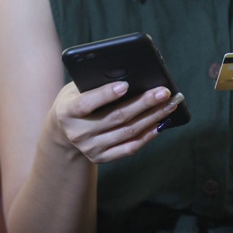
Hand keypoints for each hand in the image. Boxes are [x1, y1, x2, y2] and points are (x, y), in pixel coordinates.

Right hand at [47, 81, 182, 162]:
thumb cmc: (75, 100)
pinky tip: (161, 123)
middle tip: (164, 92)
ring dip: (153, 117)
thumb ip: (94, 84)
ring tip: (170, 104)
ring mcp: (90, 148)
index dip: (105, 95)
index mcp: (66, 112)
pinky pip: (130, 147)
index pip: (86, 104)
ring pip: (128, 132)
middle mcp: (77, 133)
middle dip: (143, 103)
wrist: (62, 131)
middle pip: (116, 117)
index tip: (125, 85)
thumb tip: (130, 76)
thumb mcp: (75, 89)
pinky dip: (148, 135)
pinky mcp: (101, 157)